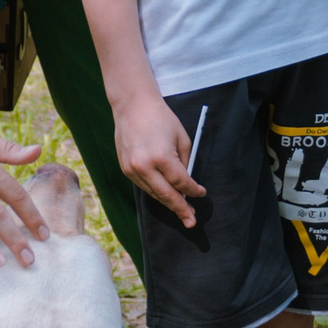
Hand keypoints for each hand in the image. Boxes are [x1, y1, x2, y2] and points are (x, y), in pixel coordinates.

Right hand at [114, 95, 207, 227]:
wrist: (133, 106)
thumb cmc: (162, 119)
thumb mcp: (182, 138)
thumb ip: (185, 163)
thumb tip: (187, 183)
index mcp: (161, 157)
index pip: (181, 182)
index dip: (193, 191)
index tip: (202, 194)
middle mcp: (144, 166)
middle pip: (166, 195)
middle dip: (180, 209)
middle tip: (191, 221)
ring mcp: (132, 169)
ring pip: (153, 193)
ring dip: (168, 202)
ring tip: (181, 209)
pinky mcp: (125, 169)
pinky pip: (144, 186)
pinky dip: (155, 191)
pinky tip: (165, 194)